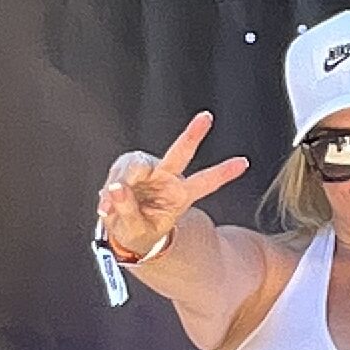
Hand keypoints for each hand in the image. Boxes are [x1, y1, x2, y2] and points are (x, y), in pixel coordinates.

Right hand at [97, 113, 248, 263]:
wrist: (123, 229)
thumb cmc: (139, 230)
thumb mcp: (136, 230)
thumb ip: (128, 210)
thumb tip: (118, 188)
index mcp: (180, 195)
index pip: (205, 181)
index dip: (223, 173)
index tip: (244, 163)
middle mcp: (167, 177)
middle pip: (180, 153)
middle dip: (193, 135)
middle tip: (206, 118)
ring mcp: (148, 171)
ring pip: (137, 163)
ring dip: (124, 179)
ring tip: (111, 204)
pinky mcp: (128, 169)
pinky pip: (118, 173)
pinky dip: (109, 190)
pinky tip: (106, 205)